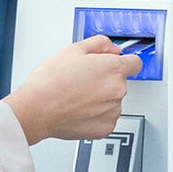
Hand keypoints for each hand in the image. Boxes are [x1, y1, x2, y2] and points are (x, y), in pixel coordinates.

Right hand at [3, 35, 142, 144]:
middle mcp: (118, 90)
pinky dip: (94, 115)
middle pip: (119, 82)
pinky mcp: (105, 127)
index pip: (135, 62)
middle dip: (104, 80)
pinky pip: (105, 118)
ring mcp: (113, 111)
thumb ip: (99, 44)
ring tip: (75, 96)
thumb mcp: (72, 49)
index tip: (113, 64)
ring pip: (112, 101)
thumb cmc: (51, 81)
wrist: (38, 108)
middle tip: (81, 80)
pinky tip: (77, 109)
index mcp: (113, 69)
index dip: (123, 61)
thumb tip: (111, 49)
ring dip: (99, 98)